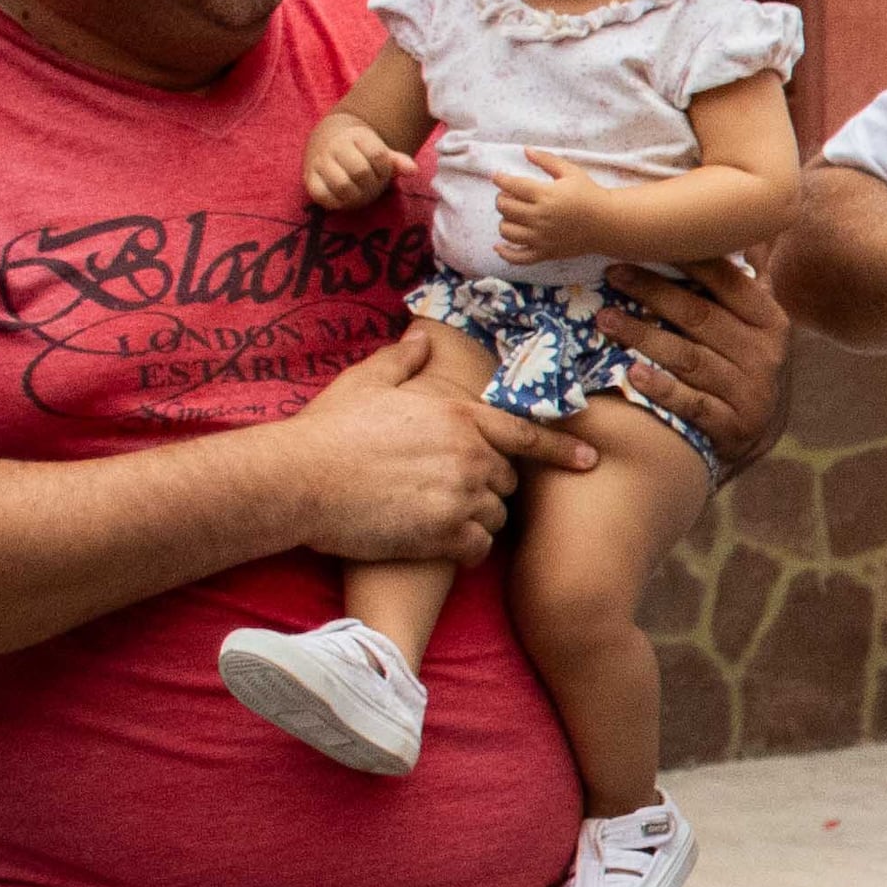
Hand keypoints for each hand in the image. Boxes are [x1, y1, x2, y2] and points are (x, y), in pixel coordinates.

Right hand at [282, 331, 592, 560]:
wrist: (298, 481)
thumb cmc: (328, 431)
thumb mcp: (365, 383)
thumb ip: (402, 360)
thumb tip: (422, 336)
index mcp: (459, 417)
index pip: (524, 433)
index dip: (559, 449)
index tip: (589, 460)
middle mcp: (470, 456)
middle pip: (507, 480)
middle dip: (487, 487)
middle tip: (447, 492)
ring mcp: (461, 496)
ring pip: (495, 517)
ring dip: (475, 520)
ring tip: (434, 518)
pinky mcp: (445, 535)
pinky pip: (478, 549)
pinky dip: (466, 550)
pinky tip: (440, 546)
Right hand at [305, 114, 403, 213]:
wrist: (328, 142)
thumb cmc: (361, 152)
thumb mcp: (380, 152)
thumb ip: (397, 161)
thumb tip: (414, 170)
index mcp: (356, 136)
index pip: (377, 155)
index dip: (384, 168)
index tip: (381, 170)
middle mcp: (335, 146)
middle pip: (360, 171)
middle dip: (371, 183)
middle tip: (370, 184)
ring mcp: (320, 162)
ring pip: (342, 184)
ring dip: (356, 194)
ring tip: (358, 191)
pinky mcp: (309, 178)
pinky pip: (322, 195)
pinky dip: (336, 201)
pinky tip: (344, 197)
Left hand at [494, 150, 620, 265]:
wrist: (608, 223)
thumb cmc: (589, 195)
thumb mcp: (571, 172)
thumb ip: (547, 160)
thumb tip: (526, 150)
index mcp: (546, 195)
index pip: (512, 185)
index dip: (500, 179)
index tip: (498, 176)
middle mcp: (540, 217)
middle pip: (505, 207)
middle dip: (502, 198)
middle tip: (509, 195)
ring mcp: (542, 237)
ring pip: (506, 230)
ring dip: (505, 221)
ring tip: (513, 215)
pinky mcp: (545, 252)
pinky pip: (518, 258)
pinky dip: (505, 253)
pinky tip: (499, 246)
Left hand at [612, 256, 795, 480]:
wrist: (759, 432)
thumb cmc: (745, 364)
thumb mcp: (757, 324)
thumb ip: (744, 280)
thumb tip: (738, 226)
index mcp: (770, 321)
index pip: (728, 281)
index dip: (686, 259)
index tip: (645, 241)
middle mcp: (764, 354)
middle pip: (700, 316)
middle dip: (653, 292)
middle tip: (612, 274)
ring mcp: (748, 392)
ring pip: (689, 357)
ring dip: (643, 336)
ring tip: (605, 319)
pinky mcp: (730, 426)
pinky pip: (690, 403)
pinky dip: (661, 388)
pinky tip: (632, 374)